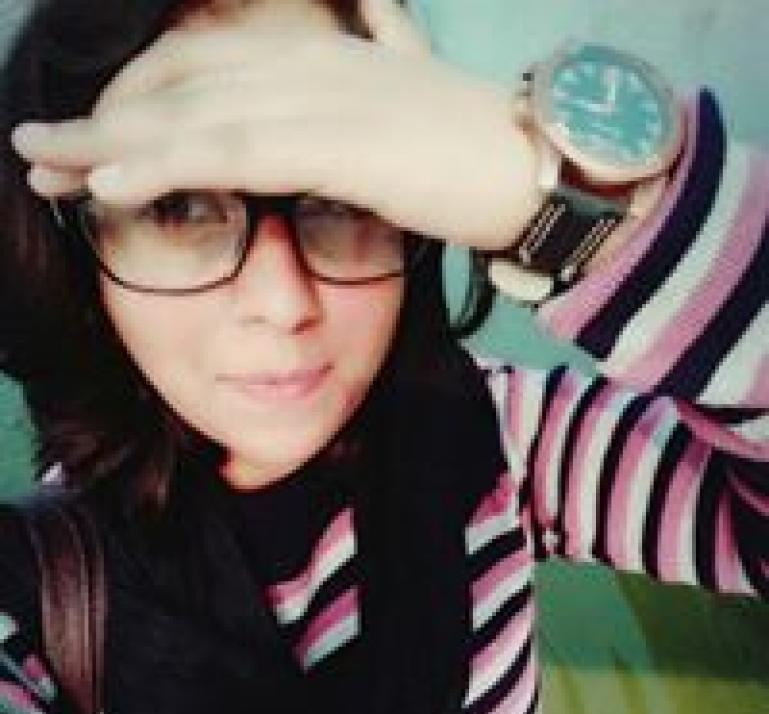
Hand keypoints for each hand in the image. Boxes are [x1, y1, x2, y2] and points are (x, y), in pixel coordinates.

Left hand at [10, 0, 539, 251]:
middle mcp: (305, 63)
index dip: (135, 99)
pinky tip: (107, 183)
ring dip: (105, 144)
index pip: (201, 67)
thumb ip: (368, 71)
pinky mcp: (331, 142)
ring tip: (41, 163)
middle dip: (100, 122)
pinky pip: (228, 154)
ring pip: (187, 117)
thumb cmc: (477, 149)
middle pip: (177, 85)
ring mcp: (317, 98)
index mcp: (316, 54)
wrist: (538, 163)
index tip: (89, 135)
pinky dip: (161, 167)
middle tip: (36, 148)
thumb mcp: (406, 104)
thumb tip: (353, 58)